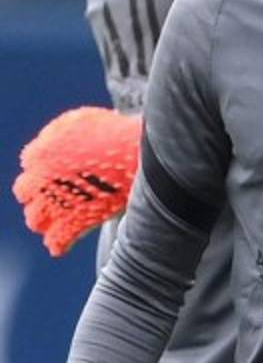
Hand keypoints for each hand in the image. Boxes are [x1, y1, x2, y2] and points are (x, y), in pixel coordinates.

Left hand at [12, 107, 141, 256]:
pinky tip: (67, 240)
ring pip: (35, 219)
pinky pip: (57, 243)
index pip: (31, 160)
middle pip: (25, 191)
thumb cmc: (117, 134)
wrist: (138, 157)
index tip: (64, 164)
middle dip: (40, 190)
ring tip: (64, 213)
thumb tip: (53, 143)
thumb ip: (61, 133)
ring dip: (45, 216)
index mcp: (40, 154)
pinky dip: (60, 243)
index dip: (48, 162)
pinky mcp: (72, 225)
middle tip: (63, 187)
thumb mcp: (84, 120)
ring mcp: (54, 205)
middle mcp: (39, 181)